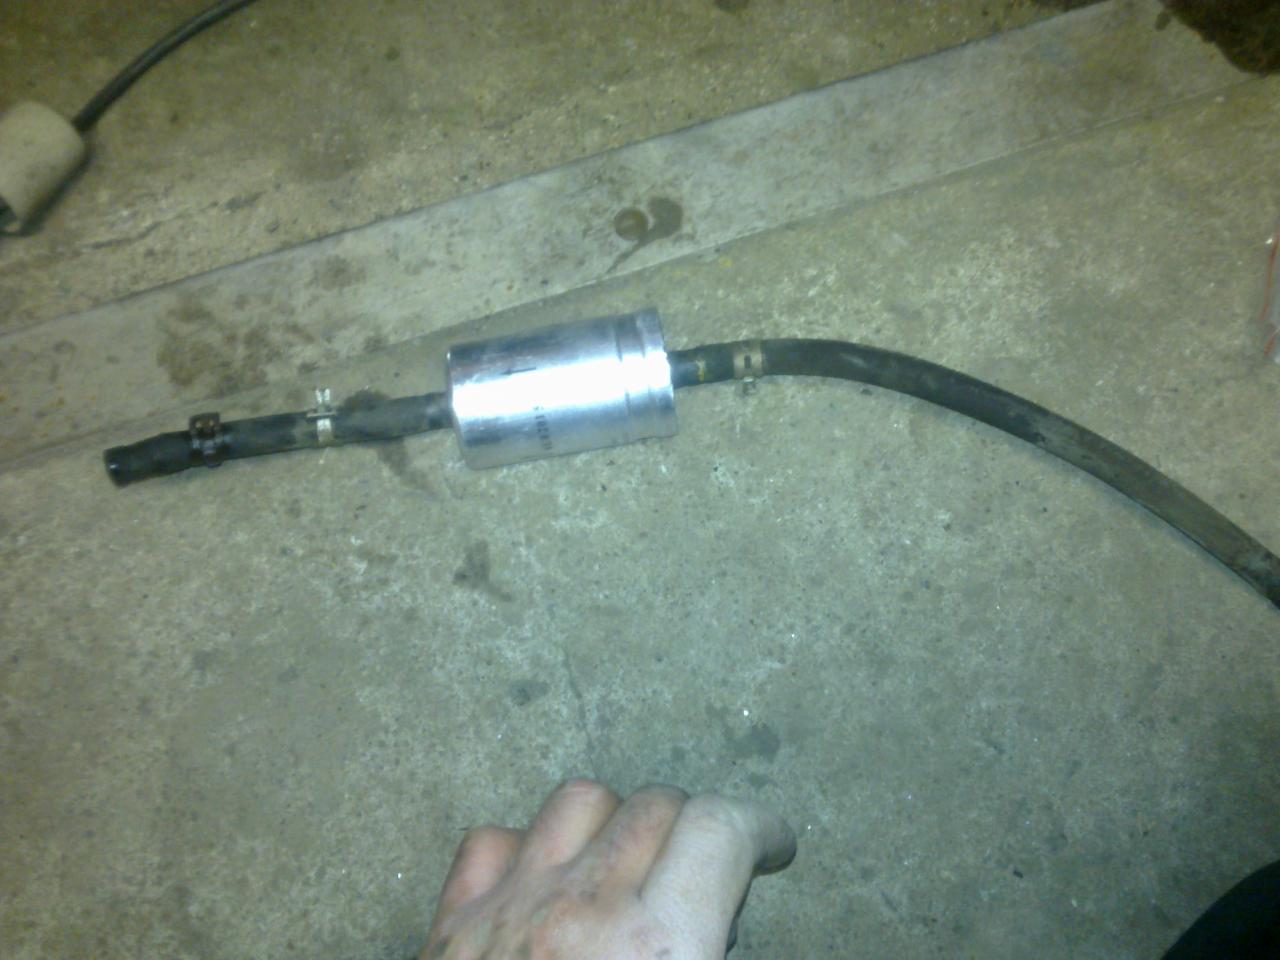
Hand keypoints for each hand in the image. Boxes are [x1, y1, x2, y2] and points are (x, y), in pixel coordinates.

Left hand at [421, 779, 795, 959]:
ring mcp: (510, 916)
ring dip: (616, 822)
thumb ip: (710, 942)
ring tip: (630, 861)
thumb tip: (722, 914)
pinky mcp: (452, 933)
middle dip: (694, 827)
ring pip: (578, 802)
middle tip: (705, 867)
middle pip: (656, 806)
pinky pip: (492, 842)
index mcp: (657, 948)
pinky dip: (527, 848)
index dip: (760, 827)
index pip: (720, 829)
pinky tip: (547, 874)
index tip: (770, 843)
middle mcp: (583, 915)